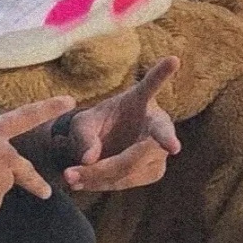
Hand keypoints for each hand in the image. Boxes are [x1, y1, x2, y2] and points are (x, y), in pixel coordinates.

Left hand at [52, 56, 180, 191]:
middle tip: (71, 173)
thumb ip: (84, 135)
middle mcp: (158, 123)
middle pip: (137, 150)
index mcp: (141, 99)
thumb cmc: (98, 122)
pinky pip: (126, 181)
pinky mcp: (153, 171)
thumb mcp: (83, 123)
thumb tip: (91, 158)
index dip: (162, 73)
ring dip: (98, 177)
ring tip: (69, 176)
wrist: (106, 141)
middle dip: (105, 165)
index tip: (173, 59)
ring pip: (130, 170)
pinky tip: (80, 182)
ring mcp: (159, 150)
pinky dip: (102, 183)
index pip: (152, 84)